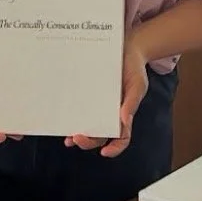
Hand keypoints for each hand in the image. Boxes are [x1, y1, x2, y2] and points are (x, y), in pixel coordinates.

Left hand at [65, 33, 148, 157]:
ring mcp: (97, 105)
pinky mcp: (87, 94)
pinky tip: (63, 121)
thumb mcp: (138, 84)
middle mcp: (109, 113)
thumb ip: (132, 102)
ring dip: (78, 136)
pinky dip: (71, 117)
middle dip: (89, 142)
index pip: (121, 137)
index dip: (115, 148)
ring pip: (87, 126)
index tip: (105, 152)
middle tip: (78, 138)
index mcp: (124, 114)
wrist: (126, 48)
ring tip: (69, 138)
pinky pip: (79, 109)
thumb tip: (124, 121)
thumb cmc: (134, 68)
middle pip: (100, 135)